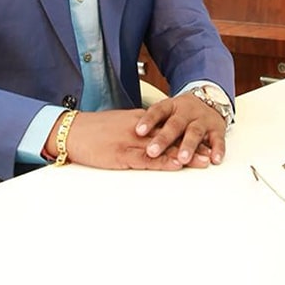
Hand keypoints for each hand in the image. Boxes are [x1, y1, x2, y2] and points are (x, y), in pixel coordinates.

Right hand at [52, 109, 210, 170]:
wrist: (72, 130)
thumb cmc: (93, 130)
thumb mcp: (119, 125)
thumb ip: (137, 130)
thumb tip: (152, 137)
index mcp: (139, 121)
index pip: (169, 127)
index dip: (188, 134)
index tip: (205, 139)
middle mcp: (139, 129)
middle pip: (172, 137)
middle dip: (193, 145)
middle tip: (213, 151)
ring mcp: (131, 141)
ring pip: (164, 149)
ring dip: (185, 155)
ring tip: (204, 161)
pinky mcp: (121, 154)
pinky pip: (146, 159)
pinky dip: (163, 162)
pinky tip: (176, 164)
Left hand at [135, 92, 226, 165]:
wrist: (210, 100)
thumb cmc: (182, 112)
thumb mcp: (167, 112)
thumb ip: (153, 123)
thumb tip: (130, 136)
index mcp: (171, 106)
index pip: (157, 111)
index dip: (148, 121)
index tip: (138, 131)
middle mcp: (186, 112)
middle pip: (174, 124)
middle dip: (164, 139)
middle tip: (152, 151)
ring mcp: (202, 120)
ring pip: (195, 132)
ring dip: (189, 146)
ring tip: (183, 158)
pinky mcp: (217, 129)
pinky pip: (218, 140)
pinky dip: (217, 149)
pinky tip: (214, 159)